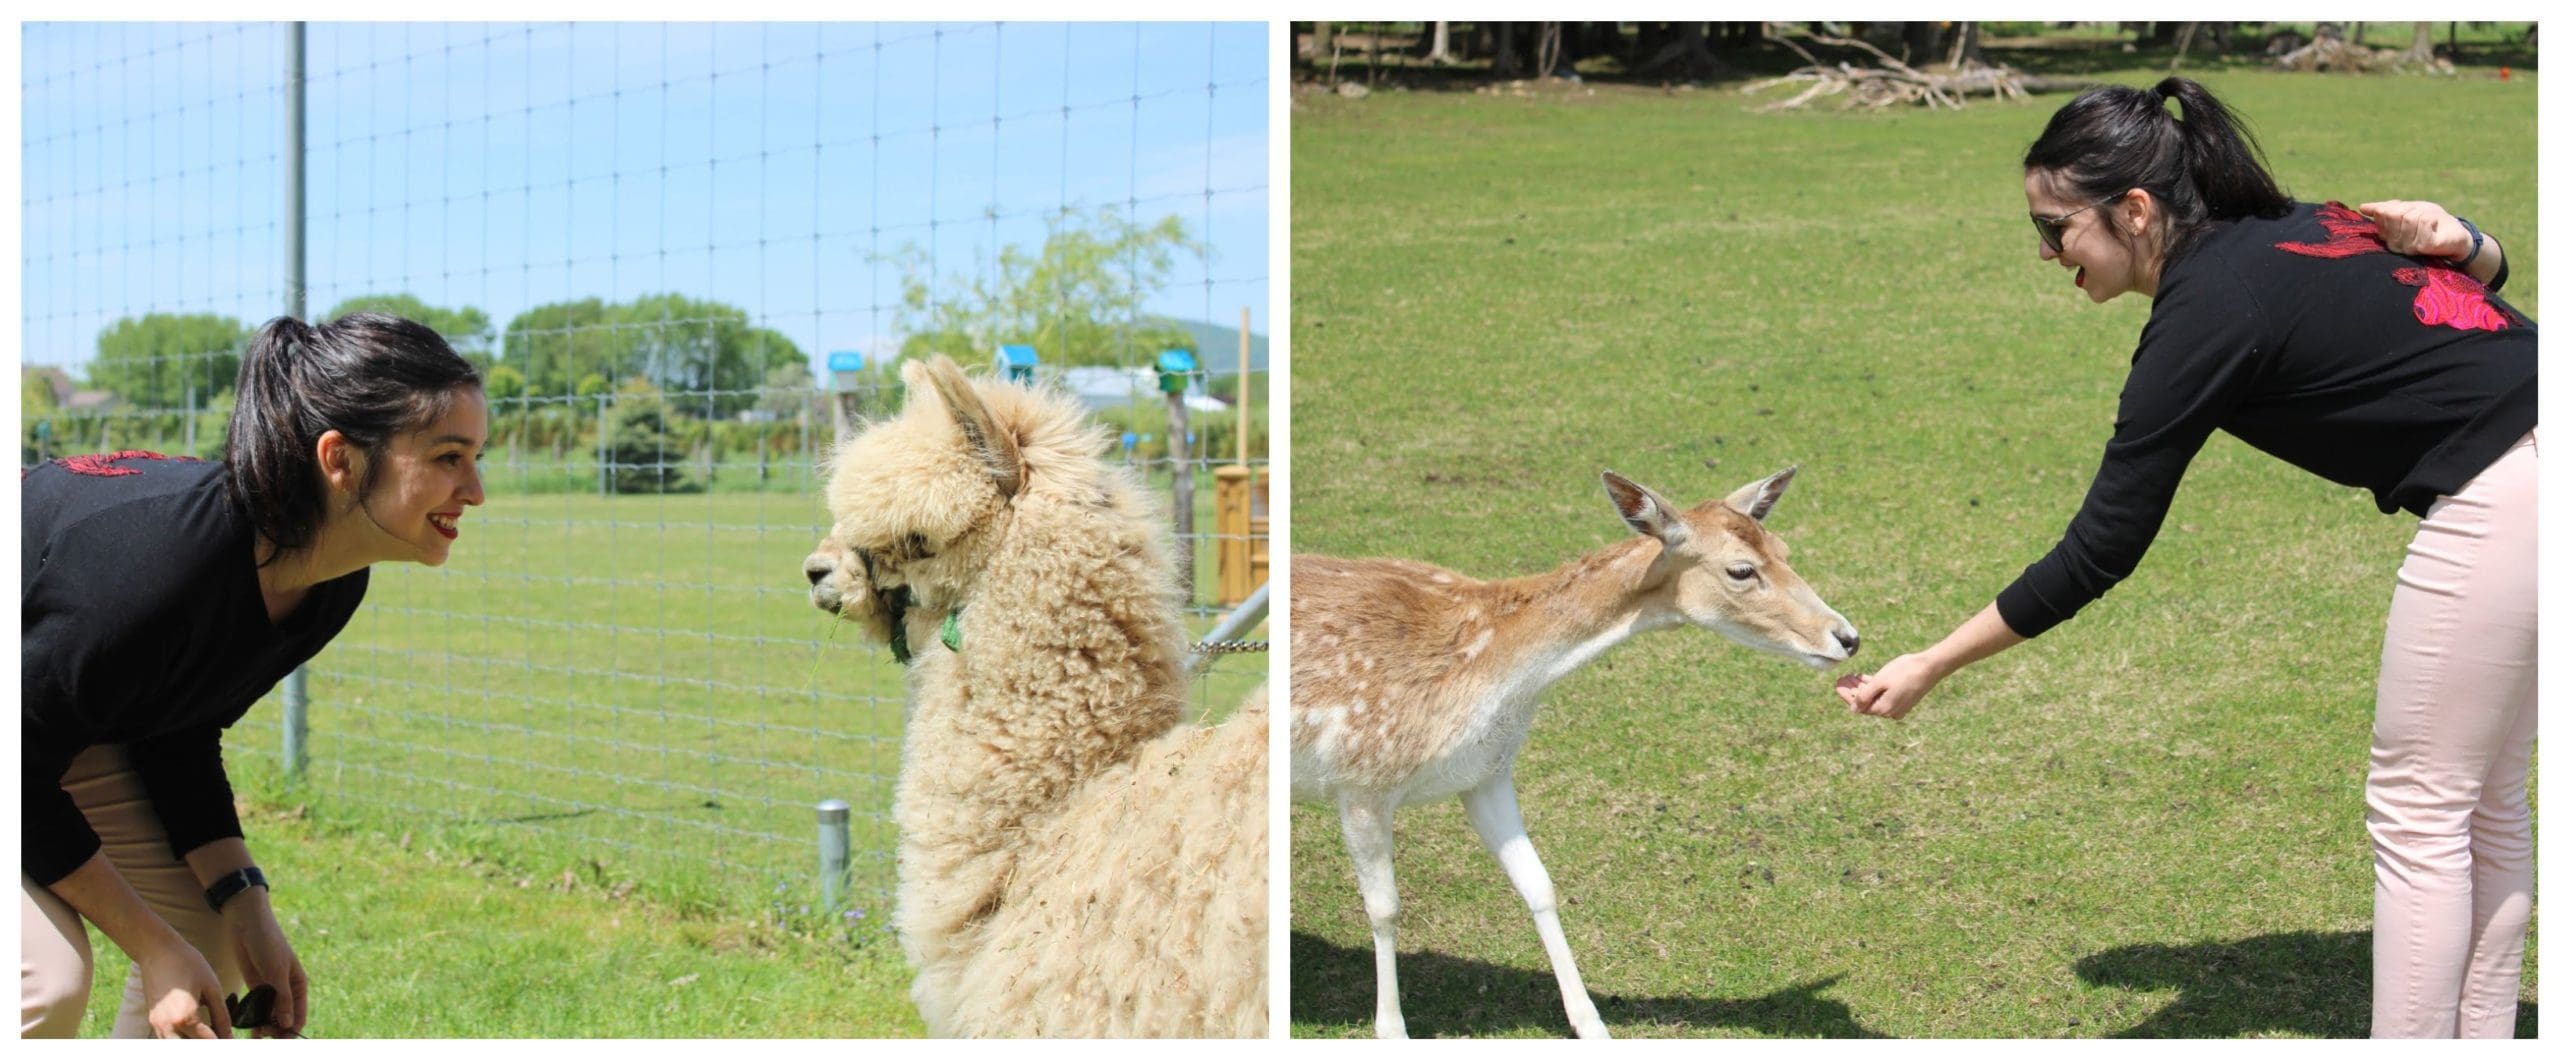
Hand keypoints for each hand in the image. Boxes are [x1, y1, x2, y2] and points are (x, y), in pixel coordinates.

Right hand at [136, 940, 230, 1038]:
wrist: (157, 950)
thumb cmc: (188, 963)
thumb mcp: (212, 988)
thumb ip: (222, 1016)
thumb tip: (229, 1036)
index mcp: (185, 1018)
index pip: (209, 1043)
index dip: (225, 1043)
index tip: (234, 1043)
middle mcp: (167, 1026)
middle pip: (190, 1050)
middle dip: (207, 1045)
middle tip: (221, 1038)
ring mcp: (156, 1025)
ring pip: (177, 1047)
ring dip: (193, 1043)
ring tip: (210, 1033)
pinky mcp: (152, 1020)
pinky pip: (168, 1039)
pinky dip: (182, 1039)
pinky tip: (195, 1031)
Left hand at [223, 891, 308, 1036]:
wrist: (247, 924)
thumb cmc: (268, 943)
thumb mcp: (277, 971)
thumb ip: (282, 998)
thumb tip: (286, 1023)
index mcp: (299, 985)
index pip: (299, 1014)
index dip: (292, 1029)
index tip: (283, 1041)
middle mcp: (286, 989)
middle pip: (285, 1017)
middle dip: (277, 1030)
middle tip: (265, 1038)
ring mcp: (271, 989)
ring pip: (270, 1015)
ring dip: (265, 1026)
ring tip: (256, 1035)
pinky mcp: (256, 987)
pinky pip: (257, 1008)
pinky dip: (254, 1017)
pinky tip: (249, 1027)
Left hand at [1833, 652, 1945, 720]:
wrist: (1930, 667)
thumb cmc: (1904, 672)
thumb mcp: (1880, 681)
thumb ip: (1865, 696)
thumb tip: (1854, 709)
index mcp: (1883, 709)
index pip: (1858, 705)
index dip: (1846, 695)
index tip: (1836, 684)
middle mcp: (1891, 712)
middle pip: (1866, 702)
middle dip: (1853, 690)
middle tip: (1842, 678)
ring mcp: (1898, 706)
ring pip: (1875, 697)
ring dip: (1862, 687)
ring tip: (1852, 676)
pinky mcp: (1904, 699)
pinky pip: (1884, 694)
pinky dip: (1874, 687)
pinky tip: (1865, 677)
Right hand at [2355, 200, 2471, 258]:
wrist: (2456, 235)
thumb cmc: (2432, 222)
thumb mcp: (2408, 210)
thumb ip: (2386, 209)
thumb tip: (2362, 207)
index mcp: (2387, 236)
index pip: (2383, 212)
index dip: (2400, 206)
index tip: (2411, 212)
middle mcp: (2393, 245)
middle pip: (2395, 214)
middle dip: (2412, 209)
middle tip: (2423, 217)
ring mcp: (2408, 248)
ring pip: (2409, 217)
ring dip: (2424, 213)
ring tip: (2430, 222)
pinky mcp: (2424, 247)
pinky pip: (2422, 222)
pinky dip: (2430, 217)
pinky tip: (2434, 225)